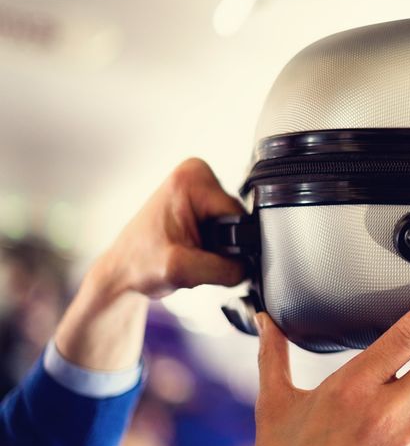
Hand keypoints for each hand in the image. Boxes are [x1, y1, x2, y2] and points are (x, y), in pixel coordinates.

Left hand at [54, 158, 245, 369]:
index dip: (229, 244)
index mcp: (192, 179)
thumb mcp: (183, 271)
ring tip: (190, 253)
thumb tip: (252, 267)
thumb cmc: (138, 264)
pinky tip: (192, 248)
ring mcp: (197, 185)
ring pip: (233, 226)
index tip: (201, 253)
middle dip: (222, 245)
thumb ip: (226, 269)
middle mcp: (196, 174)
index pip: (238, 216)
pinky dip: (212, 244)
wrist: (122, 271)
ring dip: (217, 246)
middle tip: (193, 255)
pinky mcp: (198, 200)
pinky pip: (225, 226)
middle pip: (237, 220)